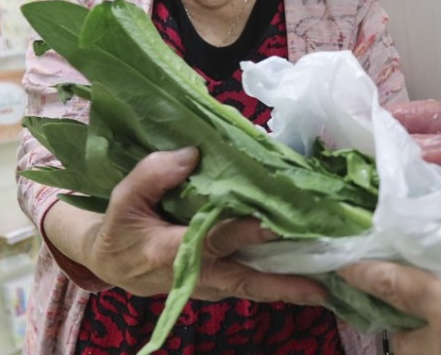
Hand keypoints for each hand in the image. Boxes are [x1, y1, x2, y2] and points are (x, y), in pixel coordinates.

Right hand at [47, 147, 326, 304]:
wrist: (111, 265)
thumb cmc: (121, 227)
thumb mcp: (123, 197)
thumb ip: (154, 174)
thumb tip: (192, 153)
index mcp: (171, 250)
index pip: (217, 238)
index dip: (248, 230)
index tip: (279, 220)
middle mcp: (196, 274)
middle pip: (247, 280)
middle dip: (284, 281)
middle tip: (322, 282)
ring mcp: (209, 284)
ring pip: (254, 287)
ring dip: (289, 285)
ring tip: (328, 281)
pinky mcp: (218, 285)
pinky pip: (251, 285)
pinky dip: (278, 282)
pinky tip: (310, 274)